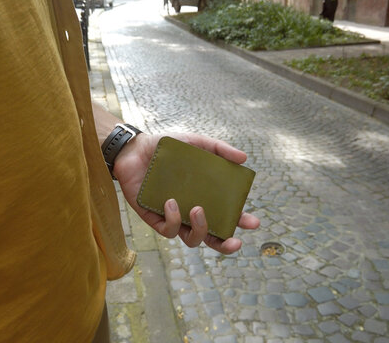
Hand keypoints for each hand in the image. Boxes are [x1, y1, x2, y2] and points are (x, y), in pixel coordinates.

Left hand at [113, 132, 259, 254]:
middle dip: (226, 244)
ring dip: (200, 230)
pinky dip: (173, 219)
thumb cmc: (167, 149)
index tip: (253, 222)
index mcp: (205, 198)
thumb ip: (219, 149)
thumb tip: (244, 158)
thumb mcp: (196, 144)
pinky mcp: (154, 219)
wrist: (135, 149)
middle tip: (235, 241)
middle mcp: (191, 211)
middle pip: (212, 238)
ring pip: (192, 240)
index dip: (240, 222)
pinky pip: (168, 230)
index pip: (226, 216)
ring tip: (198, 209)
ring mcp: (174, 217)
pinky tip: (171, 202)